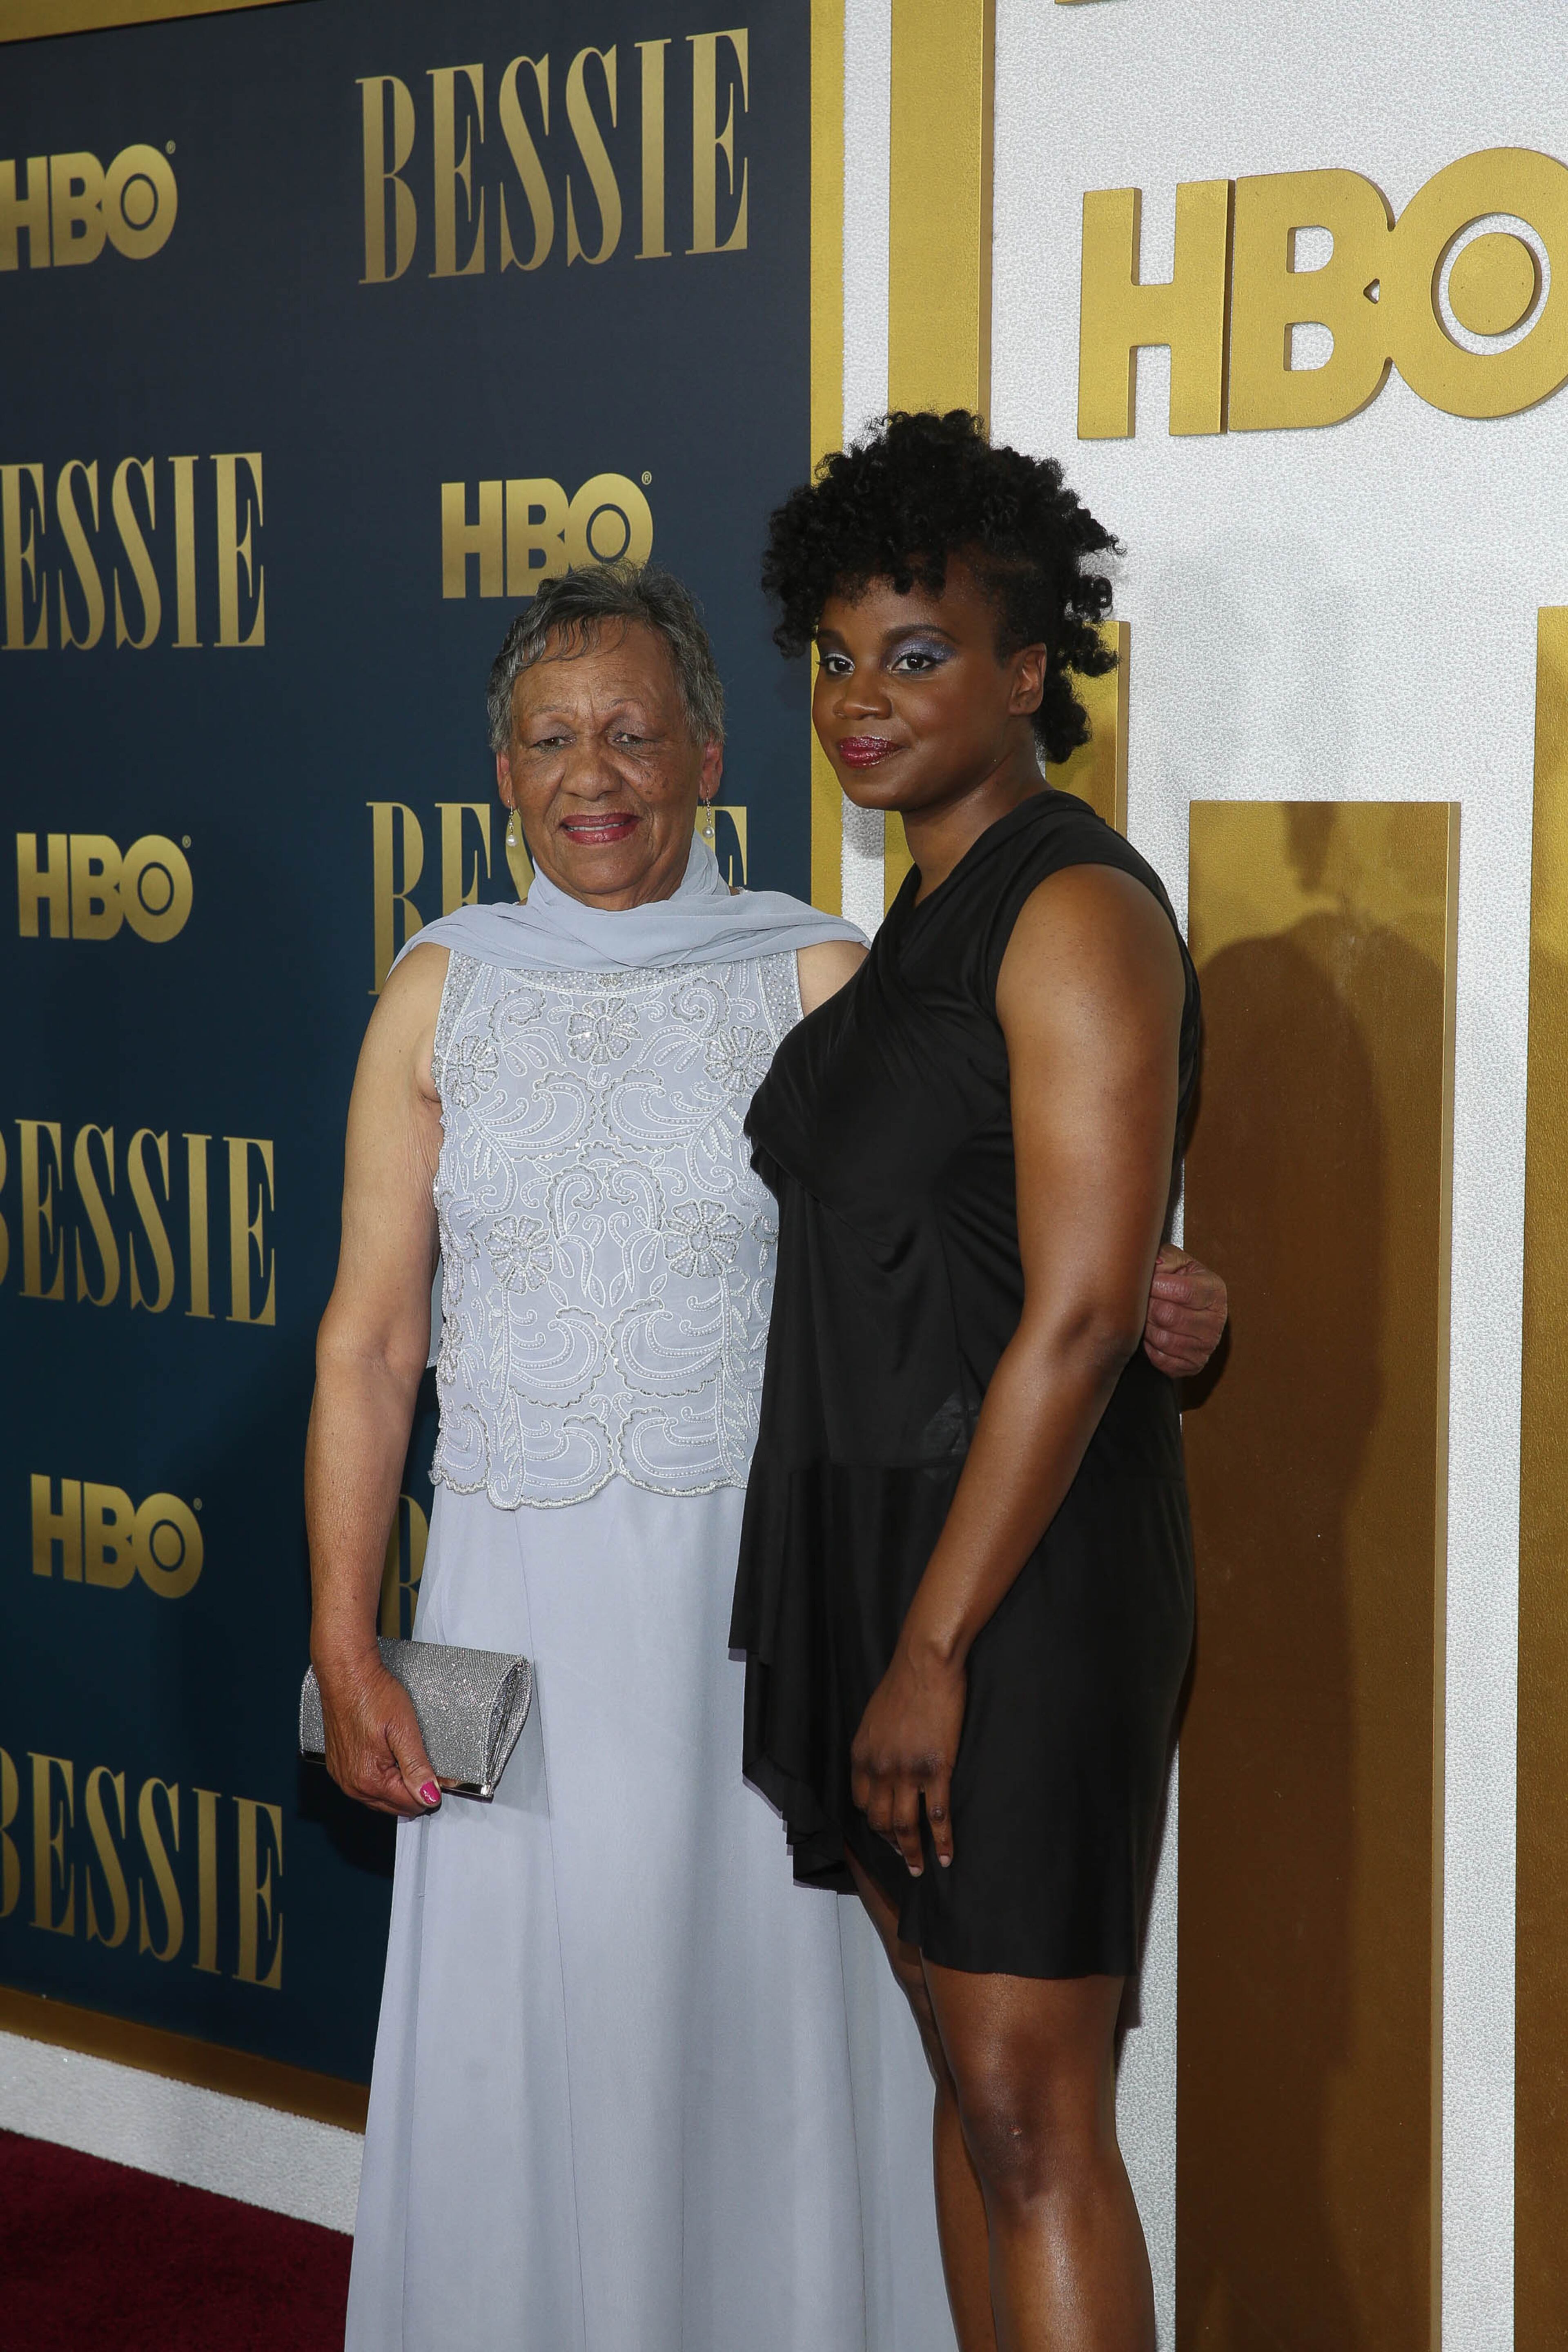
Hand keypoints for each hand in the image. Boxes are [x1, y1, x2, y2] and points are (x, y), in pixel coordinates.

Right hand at [315, 1644, 444, 1818]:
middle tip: (428, 1765)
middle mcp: (352, 1785)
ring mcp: (342, 1776)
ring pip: (380, 1799)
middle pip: (395, 1806)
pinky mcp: (338, 1766)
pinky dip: (381, 1779)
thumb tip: (429, 1796)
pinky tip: (389, 1760)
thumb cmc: (373, 1695)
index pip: (410, 1804)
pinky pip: (365, 1786)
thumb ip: (417, 1767)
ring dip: (398, 1786)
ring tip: (408, 1759)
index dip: (431, 1791)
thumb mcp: (404, 1729)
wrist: (346, 1674)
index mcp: (369, 1779)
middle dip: (414, 1791)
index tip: (442, 1775)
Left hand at [850, 1642, 966, 1875]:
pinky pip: (937, 1816)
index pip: (860, 1802)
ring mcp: (907, 1772)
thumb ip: (875, 1745)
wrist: (926, 1663)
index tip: (884, 1829)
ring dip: (911, 1853)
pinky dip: (942, 1842)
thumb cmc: (905, 1682)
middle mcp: (879, 1769)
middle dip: (890, 1844)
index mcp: (862, 1755)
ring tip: (919, 1868)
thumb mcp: (876, 1717)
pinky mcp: (936, 1770)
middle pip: (879, 1821)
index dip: (872, 1820)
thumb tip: (882, 1761)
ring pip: (905, 1826)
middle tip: (902, 1857)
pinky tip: (947, 1856)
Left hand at [1143, 1242, 1227, 1376]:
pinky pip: (1161, 1359)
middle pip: (1167, 1316)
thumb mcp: (1177, 1263)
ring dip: (1146, 1327)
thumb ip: (1165, 1258)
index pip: (1182, 1291)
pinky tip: (1153, 1334)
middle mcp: (1216, 1321)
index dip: (1156, 1286)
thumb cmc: (1180, 1283)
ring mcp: (1206, 1346)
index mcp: (1214, 1291)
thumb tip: (1153, 1264)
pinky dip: (1150, 1348)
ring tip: (1147, 1316)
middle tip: (1141, 1300)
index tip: (1146, 1283)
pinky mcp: (1193, 1365)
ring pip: (1162, 1339)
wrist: (1190, 1311)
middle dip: (1147, 1307)